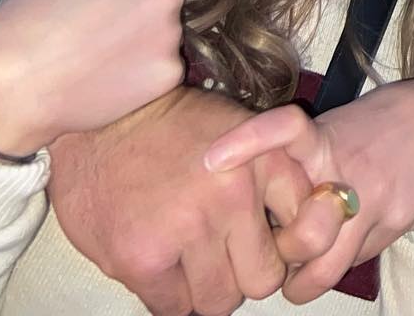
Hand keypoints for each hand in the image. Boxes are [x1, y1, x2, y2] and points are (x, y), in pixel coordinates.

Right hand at [0, 0, 184, 158]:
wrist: (12, 84)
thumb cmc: (32, 13)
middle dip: (139, 9)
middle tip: (98, 29)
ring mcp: (172, 37)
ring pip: (163, 35)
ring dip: (141, 42)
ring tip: (97, 56)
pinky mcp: (167, 76)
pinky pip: (160, 69)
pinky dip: (139, 75)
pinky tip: (106, 78)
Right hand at [48, 85, 313, 315]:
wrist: (103, 118)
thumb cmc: (173, 125)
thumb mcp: (240, 128)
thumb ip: (273, 176)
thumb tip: (309, 221)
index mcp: (264, 161)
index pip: (307, 233)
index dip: (285, 244)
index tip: (267, 240)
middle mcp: (233, 195)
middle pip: (264, 280)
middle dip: (244, 274)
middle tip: (222, 254)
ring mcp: (187, 228)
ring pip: (220, 302)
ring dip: (206, 287)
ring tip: (187, 255)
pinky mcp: (143, 258)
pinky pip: (174, 309)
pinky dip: (170, 295)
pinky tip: (160, 262)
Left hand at [205, 78, 413, 304]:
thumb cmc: (375, 127)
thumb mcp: (334, 128)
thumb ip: (297, 160)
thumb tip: (249, 198)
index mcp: (324, 137)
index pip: (285, 128)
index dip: (248, 143)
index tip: (211, 161)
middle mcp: (346, 169)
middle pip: (302, 232)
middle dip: (282, 254)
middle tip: (270, 253)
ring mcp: (373, 200)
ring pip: (325, 265)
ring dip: (302, 282)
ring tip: (293, 279)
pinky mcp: (393, 223)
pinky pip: (352, 263)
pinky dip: (335, 268)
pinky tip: (332, 258)